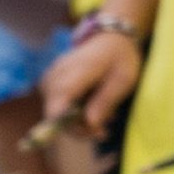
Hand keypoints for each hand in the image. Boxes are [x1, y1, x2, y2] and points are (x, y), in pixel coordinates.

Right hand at [38, 27, 138, 142]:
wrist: (110, 39)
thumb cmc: (120, 58)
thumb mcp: (123, 80)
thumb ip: (106, 101)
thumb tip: (90, 125)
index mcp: (73, 74)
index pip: (57, 110)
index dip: (71, 128)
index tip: (95, 134)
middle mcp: (54, 77)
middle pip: (55, 115)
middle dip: (80, 127)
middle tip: (105, 131)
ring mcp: (49, 80)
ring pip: (57, 112)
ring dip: (80, 119)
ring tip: (107, 116)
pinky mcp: (51, 83)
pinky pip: (59, 104)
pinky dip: (76, 110)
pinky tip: (95, 107)